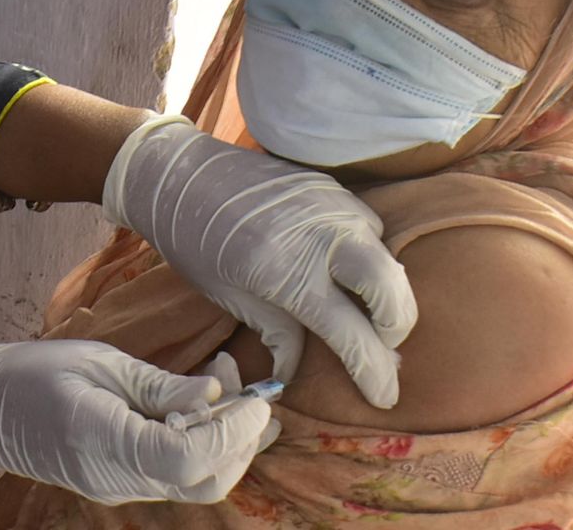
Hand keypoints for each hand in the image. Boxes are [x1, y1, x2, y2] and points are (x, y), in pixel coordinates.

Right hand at [0, 339, 273, 504]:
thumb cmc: (31, 372)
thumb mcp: (98, 363)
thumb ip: (159, 385)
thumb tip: (215, 394)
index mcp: (103, 442)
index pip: (187, 458)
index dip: (231, 432)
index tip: (256, 398)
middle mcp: (116, 478)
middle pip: (204, 482)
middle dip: (242, 441)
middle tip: (253, 390)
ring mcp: (118, 486)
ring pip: (195, 481)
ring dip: (227, 441)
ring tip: (231, 388)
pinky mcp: (119, 481)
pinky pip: (174, 472)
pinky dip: (201, 442)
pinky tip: (201, 404)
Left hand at [101, 115, 418, 407]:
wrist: (176, 174)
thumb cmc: (193, 241)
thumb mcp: (230, 296)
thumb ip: (277, 334)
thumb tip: (297, 374)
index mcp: (286, 271)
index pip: (351, 334)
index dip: (373, 372)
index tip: (383, 396)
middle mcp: (320, 234)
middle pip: (390, 290)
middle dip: (396, 328)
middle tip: (381, 348)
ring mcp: (329, 203)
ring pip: (386, 255)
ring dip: (387, 292)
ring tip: (369, 316)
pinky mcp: (329, 186)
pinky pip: (369, 226)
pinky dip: (369, 254)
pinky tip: (351, 271)